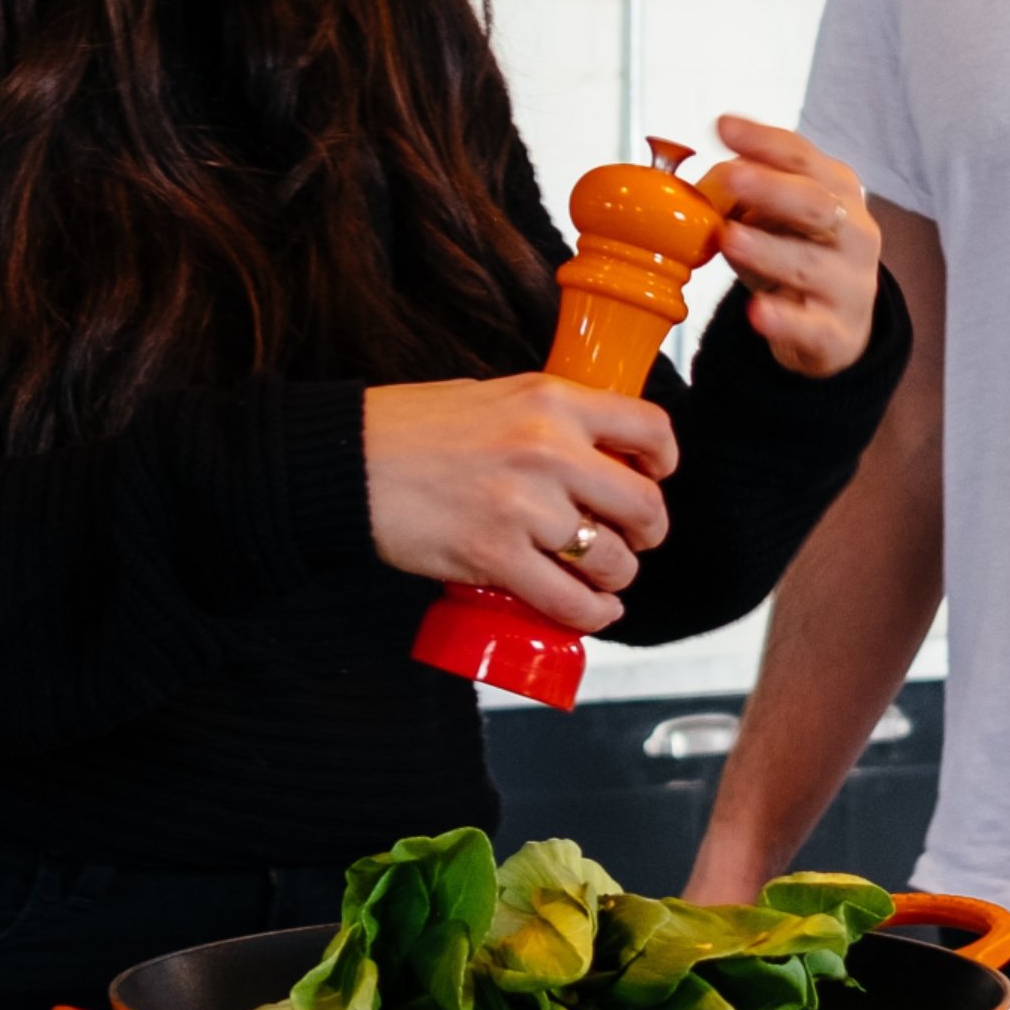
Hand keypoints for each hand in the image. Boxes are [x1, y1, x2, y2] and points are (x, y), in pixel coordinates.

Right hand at [363, 375, 678, 631]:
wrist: (346, 460)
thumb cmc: (413, 428)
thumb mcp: (497, 395)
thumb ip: (550, 419)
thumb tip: (597, 454)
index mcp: (552, 399)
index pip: (651, 428)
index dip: (663, 462)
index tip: (653, 478)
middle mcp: (547, 448)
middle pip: (644, 505)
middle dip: (648, 533)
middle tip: (632, 540)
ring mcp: (522, 506)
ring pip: (611, 560)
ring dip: (616, 578)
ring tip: (601, 577)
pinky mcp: (493, 556)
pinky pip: (568, 601)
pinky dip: (590, 614)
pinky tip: (591, 610)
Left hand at [704, 116, 880, 376]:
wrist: (839, 327)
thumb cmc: (800, 255)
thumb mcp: (779, 217)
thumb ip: (750, 192)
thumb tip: (710, 174)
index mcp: (838, 192)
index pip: (803, 159)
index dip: (763, 141)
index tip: (724, 126)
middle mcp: (853, 233)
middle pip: (815, 205)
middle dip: (772, 188)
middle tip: (731, 176)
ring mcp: (849, 284)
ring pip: (810, 265)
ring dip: (768, 249)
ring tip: (731, 238)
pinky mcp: (837, 333)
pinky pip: (811, 326)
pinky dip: (784, 319)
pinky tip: (757, 312)